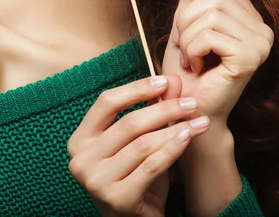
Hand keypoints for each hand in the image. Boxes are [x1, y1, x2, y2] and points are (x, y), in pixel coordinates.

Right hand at [67, 75, 210, 215]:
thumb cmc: (135, 177)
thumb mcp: (141, 140)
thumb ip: (153, 108)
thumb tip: (172, 78)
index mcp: (80, 139)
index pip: (106, 102)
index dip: (136, 89)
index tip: (164, 81)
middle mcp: (81, 159)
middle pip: (128, 123)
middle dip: (165, 109)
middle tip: (191, 103)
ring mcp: (96, 181)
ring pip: (142, 144)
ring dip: (174, 129)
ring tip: (198, 121)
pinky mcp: (117, 199)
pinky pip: (151, 166)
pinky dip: (173, 149)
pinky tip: (189, 138)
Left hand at [161, 0, 273, 126]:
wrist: (188, 107)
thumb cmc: (188, 70)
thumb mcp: (186, 24)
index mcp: (247, 18)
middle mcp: (261, 27)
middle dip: (186, 21)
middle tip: (185, 47)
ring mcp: (260, 42)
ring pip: (209, 14)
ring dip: (188, 37)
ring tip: (191, 58)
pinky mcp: (251, 56)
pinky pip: (209, 34)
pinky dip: (193, 50)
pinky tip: (199, 67)